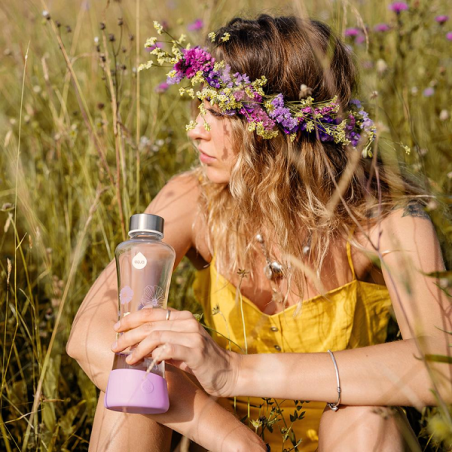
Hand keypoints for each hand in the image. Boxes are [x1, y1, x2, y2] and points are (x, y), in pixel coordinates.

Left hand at [111, 308, 239, 397]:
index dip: (132, 318)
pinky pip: (168, 349)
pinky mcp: (195, 351)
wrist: (228, 372)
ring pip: (156, 335)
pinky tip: (145, 363)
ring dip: (137, 347)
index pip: (152, 312)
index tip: (117, 328)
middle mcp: (187, 321)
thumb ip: (164, 339)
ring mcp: (192, 335)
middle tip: (115, 346)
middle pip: (151, 324)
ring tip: (127, 358)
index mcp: (183, 317)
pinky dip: (153, 355)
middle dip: (129, 335)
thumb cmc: (202, 360)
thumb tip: (136, 341)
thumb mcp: (182, 344)